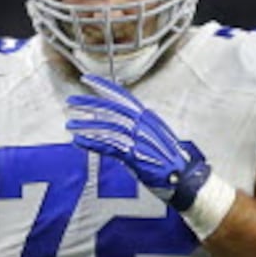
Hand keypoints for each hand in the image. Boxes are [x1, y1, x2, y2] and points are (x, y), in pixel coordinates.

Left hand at [64, 74, 216, 213]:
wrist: (185, 179)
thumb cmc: (167, 161)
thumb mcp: (150, 137)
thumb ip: (132, 129)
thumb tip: (108, 124)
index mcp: (147, 117)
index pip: (122, 95)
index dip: (103, 85)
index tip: (86, 78)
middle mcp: (144, 124)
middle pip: (112, 108)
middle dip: (89, 102)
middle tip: (70, 101)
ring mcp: (140, 139)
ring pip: (108, 126)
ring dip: (87, 125)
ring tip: (70, 125)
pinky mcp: (136, 156)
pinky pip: (109, 146)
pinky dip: (93, 142)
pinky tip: (79, 141)